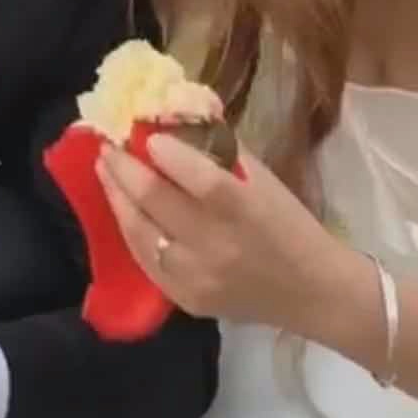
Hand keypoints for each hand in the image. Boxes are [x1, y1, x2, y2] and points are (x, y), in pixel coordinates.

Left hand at [96, 132, 355, 334]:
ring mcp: (197, 277)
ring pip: (140, 231)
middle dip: (124, 168)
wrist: (313, 292)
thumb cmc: (290, 224)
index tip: (146, 135)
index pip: (198, 178)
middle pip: (156, 201)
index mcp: (244, 210)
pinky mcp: (186, 300)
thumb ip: (221, 150)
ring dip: (116, 196)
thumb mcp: (264, 179)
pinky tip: (120, 207)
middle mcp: (216, 245)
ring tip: (104, 170)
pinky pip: (144, 260)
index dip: (166, 153)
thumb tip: (178, 117)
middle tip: (107, 145)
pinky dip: (129, 229)